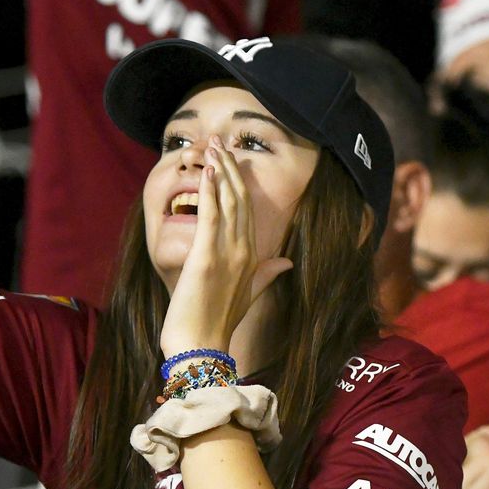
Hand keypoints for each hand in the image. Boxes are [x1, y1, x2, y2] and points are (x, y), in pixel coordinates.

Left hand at [159, 135, 292, 355]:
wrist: (201, 347)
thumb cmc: (217, 324)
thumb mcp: (248, 295)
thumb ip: (267, 275)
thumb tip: (287, 261)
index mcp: (254, 258)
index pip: (249, 211)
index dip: (241, 183)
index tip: (232, 160)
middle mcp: (245, 251)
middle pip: (241, 199)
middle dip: (232, 167)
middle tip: (221, 141)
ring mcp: (228, 253)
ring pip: (229, 201)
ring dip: (221, 170)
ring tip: (213, 146)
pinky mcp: (207, 257)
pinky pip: (211, 216)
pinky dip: (211, 191)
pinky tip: (209, 170)